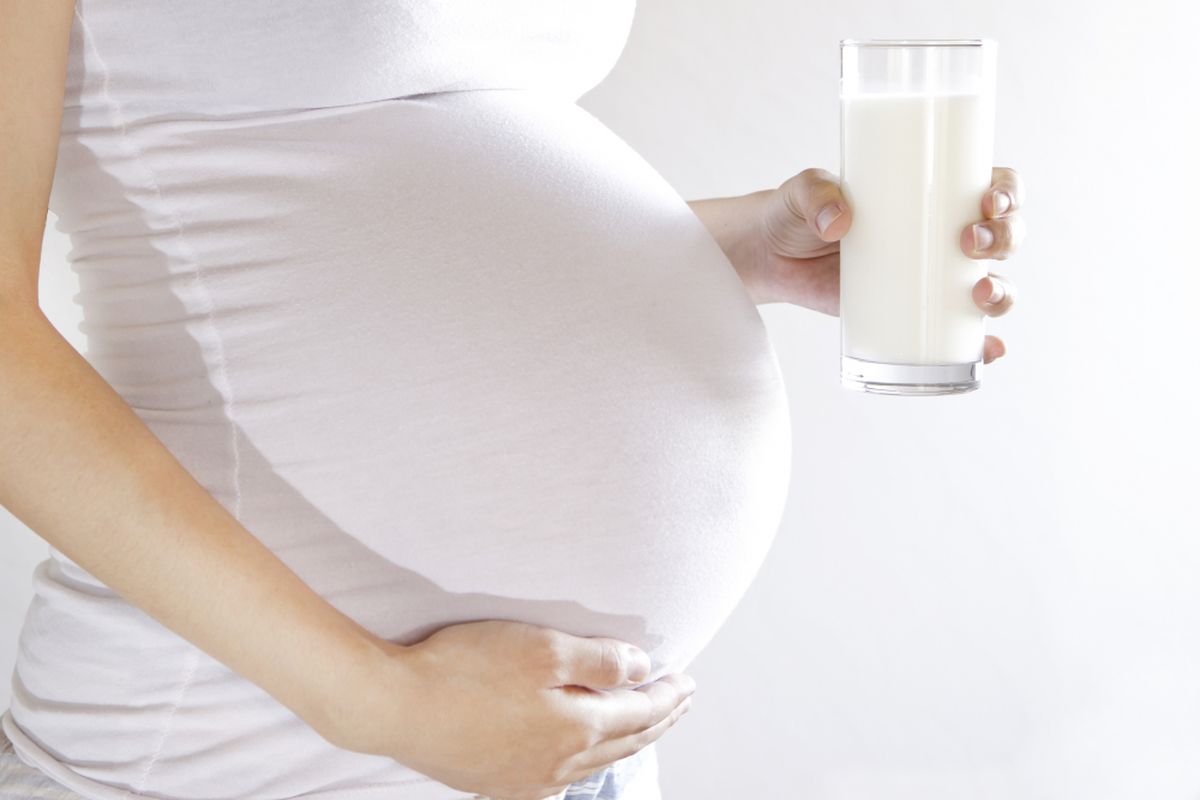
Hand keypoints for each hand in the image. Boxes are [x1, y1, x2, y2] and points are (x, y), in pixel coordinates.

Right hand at [324, 620, 695, 799]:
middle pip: (625, 741)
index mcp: (577, 727)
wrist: (395, 707)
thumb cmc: (465, 669)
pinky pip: (560, 782)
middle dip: (659, 719)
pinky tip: (580, 766)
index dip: (669, 694)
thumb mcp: (542, 648)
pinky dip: (586, 768)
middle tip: (681, 701)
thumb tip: (644, 669)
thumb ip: (600, 661)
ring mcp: (528, 779)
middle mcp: (560, 763)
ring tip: (645, 727)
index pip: (641, 711)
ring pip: (595, 764)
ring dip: (628, 742)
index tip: (688, 678)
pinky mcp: (498, 784)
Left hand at [734, 167, 1024, 363]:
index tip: (988, 201)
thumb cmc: (795, 213)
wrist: (769, 257)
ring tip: (980, 295)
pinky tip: (988, 350)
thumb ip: (815, 196)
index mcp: (931, 193)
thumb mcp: (801, 194)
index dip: (1007, 191)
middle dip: (1004, 239)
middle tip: (969, 244)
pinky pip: (959, 331)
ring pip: (992, 282)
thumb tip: (838, 223)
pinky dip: (982, 344)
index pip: (991, 184)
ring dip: (1003, 292)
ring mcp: (930, 276)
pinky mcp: (911, 312)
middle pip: (1003, 234)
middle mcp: (941, 234)